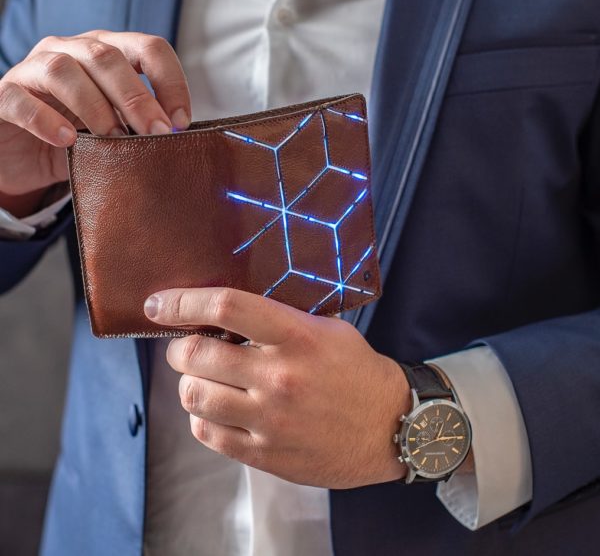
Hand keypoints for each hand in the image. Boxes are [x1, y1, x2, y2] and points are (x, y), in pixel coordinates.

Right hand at [0, 30, 190, 213]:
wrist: (21, 157)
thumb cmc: (77, 139)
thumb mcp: (115, 132)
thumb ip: (141, 128)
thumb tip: (179, 141)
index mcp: (106, 54)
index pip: (148, 48)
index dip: (171, 81)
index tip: (181, 122)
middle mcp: (70, 52)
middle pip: (106, 57)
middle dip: (137, 98)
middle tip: (156, 134)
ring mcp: (32, 70)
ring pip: (63, 71)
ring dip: (95, 106)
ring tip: (113, 139)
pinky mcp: (3, 97)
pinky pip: (19, 100)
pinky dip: (44, 119)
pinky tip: (66, 140)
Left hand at [144, 287, 409, 488]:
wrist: (391, 426)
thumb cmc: (357, 371)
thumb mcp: (327, 329)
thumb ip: (283, 317)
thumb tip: (230, 310)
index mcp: (296, 337)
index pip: (225, 308)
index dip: (182, 302)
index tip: (158, 303)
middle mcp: (279, 377)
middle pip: (197, 355)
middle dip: (180, 348)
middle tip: (186, 347)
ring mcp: (270, 419)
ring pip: (194, 396)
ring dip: (189, 383)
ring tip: (204, 379)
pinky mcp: (266, 454)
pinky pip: (208, 434)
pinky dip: (202, 418)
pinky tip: (217, 409)